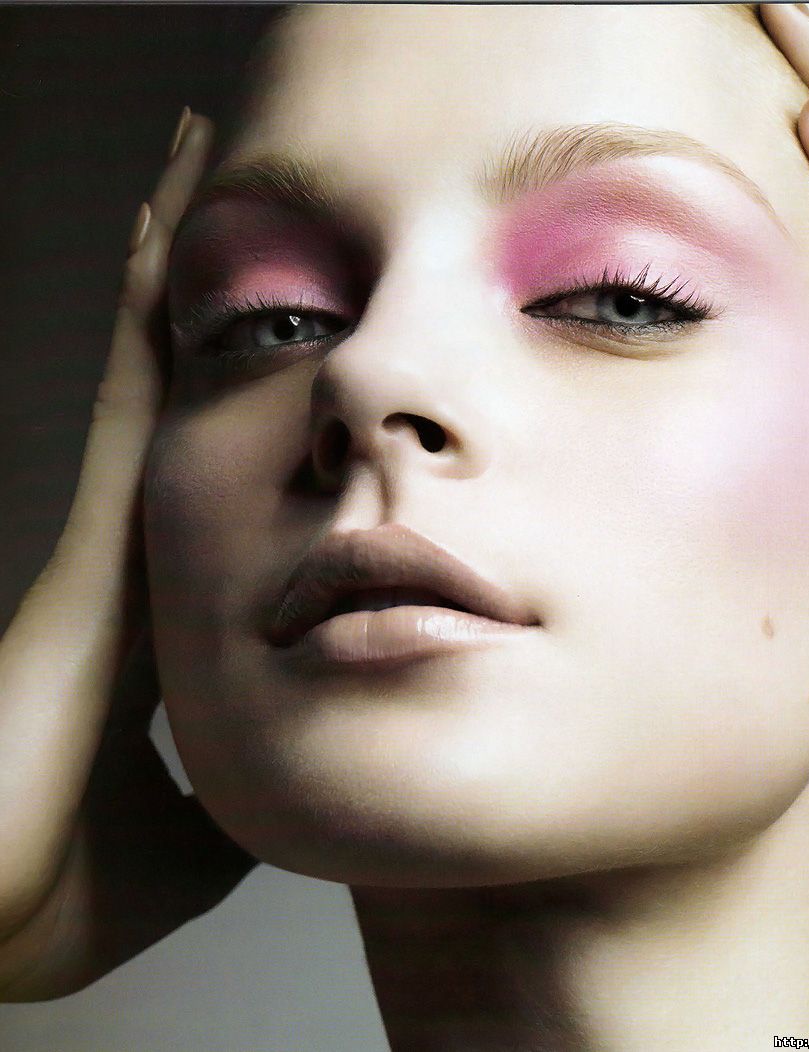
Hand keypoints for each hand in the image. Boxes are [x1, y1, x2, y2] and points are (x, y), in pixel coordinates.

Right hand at [0, 110, 256, 1000]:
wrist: (3, 912)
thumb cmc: (91, 874)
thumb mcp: (217, 814)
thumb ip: (259, 764)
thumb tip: (304, 743)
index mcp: (178, 601)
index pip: (217, 474)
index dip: (242, 400)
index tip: (285, 338)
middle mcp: (141, 539)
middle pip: (179, 390)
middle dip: (204, 297)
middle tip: (233, 194)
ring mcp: (113, 521)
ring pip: (149, 361)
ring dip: (174, 267)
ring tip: (200, 156)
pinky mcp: (93, 525)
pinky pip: (126, 383)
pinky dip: (144, 303)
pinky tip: (166, 214)